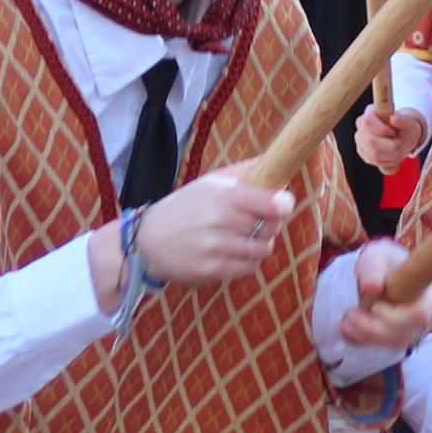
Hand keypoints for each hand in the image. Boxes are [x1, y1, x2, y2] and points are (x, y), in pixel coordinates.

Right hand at [122, 168, 291, 294]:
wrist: (148, 240)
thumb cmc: (184, 208)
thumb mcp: (209, 183)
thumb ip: (243, 173)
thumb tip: (274, 163)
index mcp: (224, 195)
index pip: (272, 203)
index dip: (283, 204)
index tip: (282, 204)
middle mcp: (222, 221)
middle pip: (271, 227)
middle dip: (270, 225)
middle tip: (259, 222)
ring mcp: (217, 247)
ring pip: (262, 250)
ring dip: (259, 245)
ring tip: (245, 238)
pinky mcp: (213, 270)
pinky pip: (248, 268)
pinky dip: (247, 262)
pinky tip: (235, 253)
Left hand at [337, 240, 431, 352]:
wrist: (384, 270)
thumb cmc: (381, 261)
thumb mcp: (373, 257)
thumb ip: (371, 269)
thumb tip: (372, 287)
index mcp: (429, 286)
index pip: (419, 314)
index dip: (393, 317)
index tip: (373, 307)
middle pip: (407, 331)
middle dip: (374, 329)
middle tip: (348, 318)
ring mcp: (427, 323)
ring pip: (400, 341)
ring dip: (369, 337)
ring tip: (346, 324)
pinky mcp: (415, 333)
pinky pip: (394, 344)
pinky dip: (372, 340)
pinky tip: (354, 332)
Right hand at [354, 105, 424, 175]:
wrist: (401, 135)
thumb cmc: (404, 127)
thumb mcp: (408, 122)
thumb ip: (403, 120)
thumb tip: (393, 118)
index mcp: (370, 111)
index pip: (368, 121)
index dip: (383, 129)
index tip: (394, 132)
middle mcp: (361, 124)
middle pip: (371, 140)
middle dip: (390, 145)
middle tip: (400, 143)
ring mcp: (360, 138)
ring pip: (374, 153)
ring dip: (391, 154)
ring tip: (398, 148)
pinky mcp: (362, 151)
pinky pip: (374, 160)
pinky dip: (387, 160)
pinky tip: (394, 155)